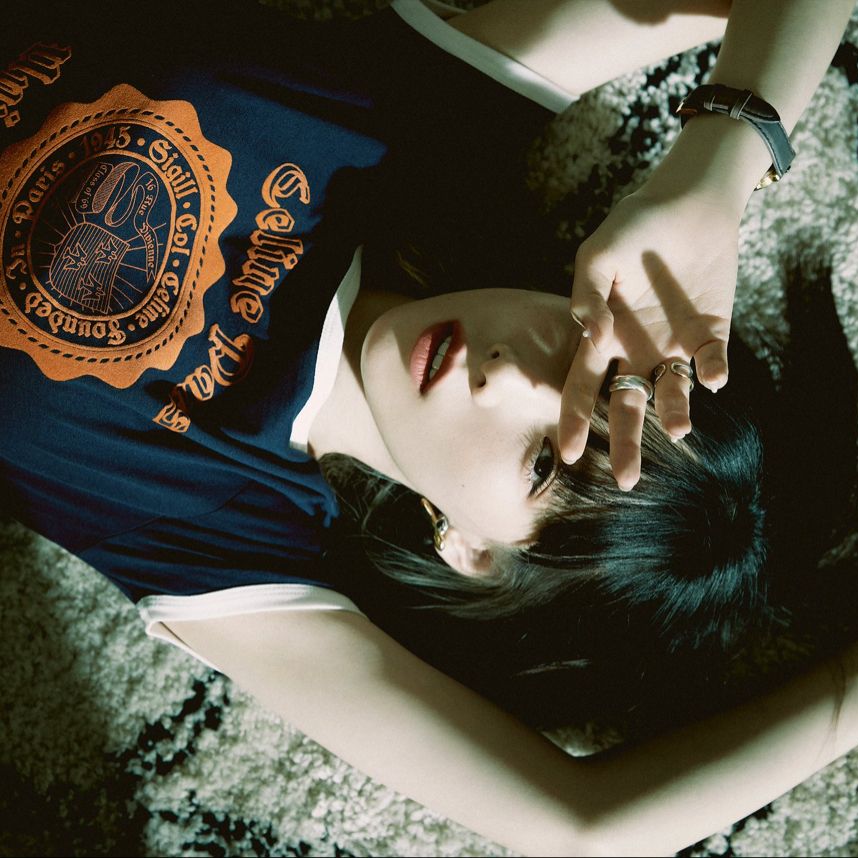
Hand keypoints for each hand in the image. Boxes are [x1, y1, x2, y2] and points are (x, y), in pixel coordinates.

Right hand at [559, 185, 739, 489]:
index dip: (576, 419)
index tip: (570, 453)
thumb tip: (588, 334)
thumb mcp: (598, 253)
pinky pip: (712, 360)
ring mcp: (675, 343)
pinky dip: (714, 370)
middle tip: (625, 481)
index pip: (584, 386)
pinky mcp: (712, 331)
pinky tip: (713, 375)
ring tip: (679, 430)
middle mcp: (637, 349)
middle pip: (628, 406)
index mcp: (604, 337)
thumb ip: (588, 292)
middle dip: (626, 442)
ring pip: (672, 393)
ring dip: (676, 412)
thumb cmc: (634, 227)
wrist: (690, 202)